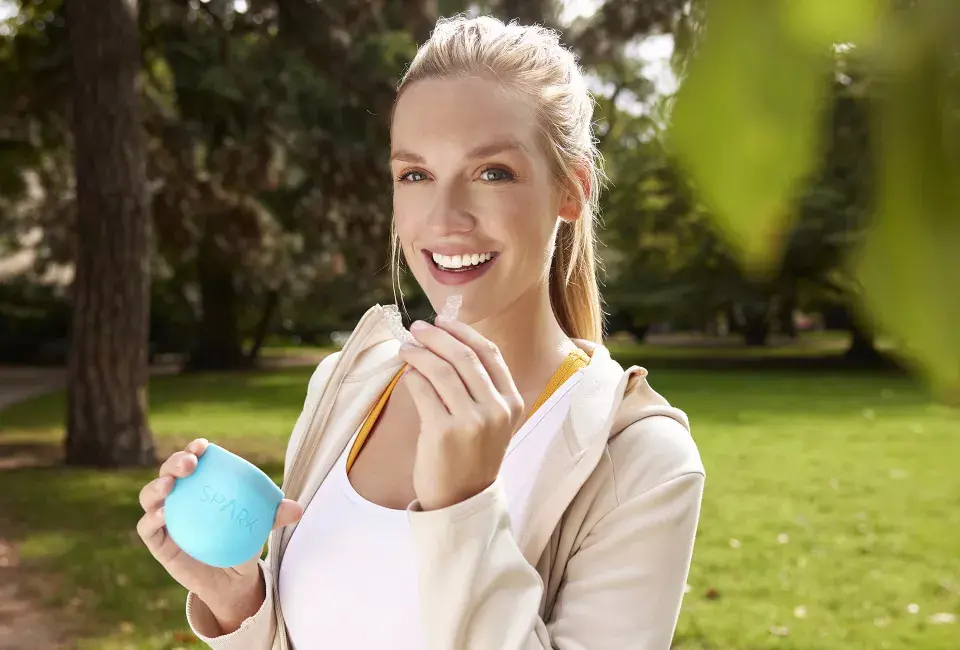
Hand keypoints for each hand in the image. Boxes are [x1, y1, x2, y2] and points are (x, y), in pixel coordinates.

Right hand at [136, 438, 302, 629]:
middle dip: (174, 462)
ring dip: (157, 486)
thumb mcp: (260, 526)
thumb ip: (275, 515)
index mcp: (202, 485)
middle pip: (168, 472)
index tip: (203, 446)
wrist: (232, 578)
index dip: (194, 449)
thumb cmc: (243, 541)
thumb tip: (296, 510)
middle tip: (190, 464)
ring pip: (150, 496)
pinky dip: (152, 518)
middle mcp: (180, 496)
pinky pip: (147, 527)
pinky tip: (165, 515)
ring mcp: (165, 518)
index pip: (194, 460)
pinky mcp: (157, 541)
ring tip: (171, 485)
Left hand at [399, 317, 523, 510]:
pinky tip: (407, 373)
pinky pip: (423, 390)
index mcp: (512, 403)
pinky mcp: (443, 432)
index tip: (442, 321)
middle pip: (464, 356)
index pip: (490, 353)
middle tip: (417, 328)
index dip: (463, 332)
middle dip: (437, 336)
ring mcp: (471, 421)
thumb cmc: (471, 456)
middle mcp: (496, 410)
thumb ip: (479, 386)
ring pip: (442, 370)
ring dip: (420, 353)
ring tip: (406, 348)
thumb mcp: (490, 421)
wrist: (462, 501)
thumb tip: (446, 342)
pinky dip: (412, 376)